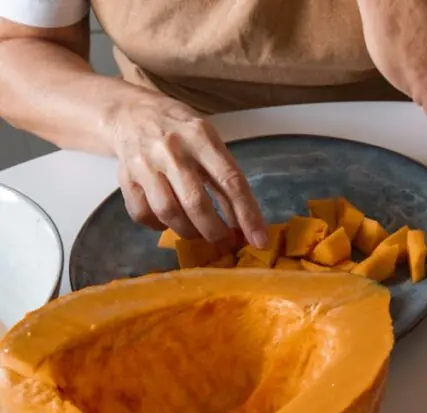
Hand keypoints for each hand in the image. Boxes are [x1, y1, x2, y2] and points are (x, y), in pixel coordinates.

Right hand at [105, 97, 267, 248]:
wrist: (130, 112)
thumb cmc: (180, 129)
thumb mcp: (209, 141)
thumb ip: (224, 175)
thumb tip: (242, 221)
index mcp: (201, 138)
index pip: (230, 181)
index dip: (247, 214)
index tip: (259, 239)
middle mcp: (172, 151)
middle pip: (196, 203)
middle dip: (215, 231)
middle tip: (226, 243)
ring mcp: (145, 164)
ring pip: (168, 212)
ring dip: (188, 231)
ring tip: (200, 233)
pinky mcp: (125, 177)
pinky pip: (142, 213)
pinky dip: (157, 226)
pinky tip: (169, 222)